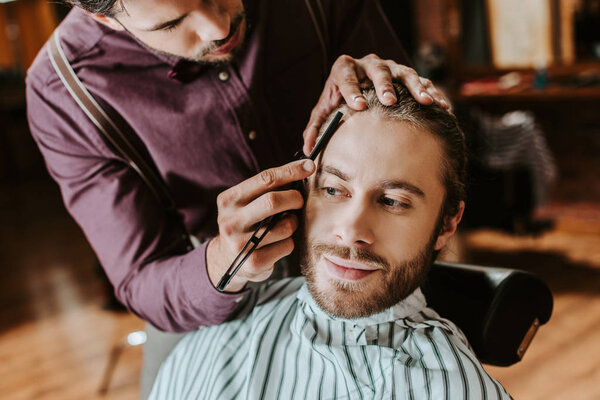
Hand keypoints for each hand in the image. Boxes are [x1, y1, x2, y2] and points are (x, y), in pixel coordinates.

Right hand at [206, 159, 315, 291]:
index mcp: (229, 200)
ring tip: (285, 225)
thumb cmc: (245, 224)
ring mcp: (241, 244)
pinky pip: (287, 245)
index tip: (309, 166)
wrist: (226, 260)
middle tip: (300, 201)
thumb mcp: (246, 202)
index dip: (291, 171)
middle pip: (273, 201)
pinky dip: (289, 242)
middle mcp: (230, 221)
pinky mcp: (254, 262)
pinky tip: (278, 243)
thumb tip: (303, 168)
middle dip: (294, 198)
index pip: (264, 179)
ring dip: (293, 223)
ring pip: (285, 226)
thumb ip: (268, 188)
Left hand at [303, 54, 449, 154]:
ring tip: (424, 101)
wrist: (358, 90)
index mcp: (345, 69)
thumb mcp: (324, 112)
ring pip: (404, 72)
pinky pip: (423, 81)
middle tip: (389, 101)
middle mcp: (369, 63)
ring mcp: (391, 67)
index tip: (358, 105)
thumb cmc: (339, 101)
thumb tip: (307, 149)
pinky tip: (442, 106)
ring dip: (415, 86)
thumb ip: (315, 128)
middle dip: (383, 85)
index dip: (352, 89)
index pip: (346, 74)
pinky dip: (432, 92)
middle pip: (378, 69)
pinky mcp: (407, 75)